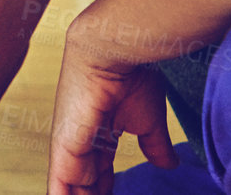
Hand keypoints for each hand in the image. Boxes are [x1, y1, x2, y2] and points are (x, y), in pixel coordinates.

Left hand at [49, 29, 176, 194]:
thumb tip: (169, 164)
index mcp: (98, 134)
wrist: (113, 49)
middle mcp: (79, 141)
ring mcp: (69, 144)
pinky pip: (61, 185)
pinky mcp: (63, 146)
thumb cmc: (131, 74)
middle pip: (84, 184)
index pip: (99, 174)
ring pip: (71, 188)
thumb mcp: (148, 119)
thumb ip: (154, 144)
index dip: (105, 191)